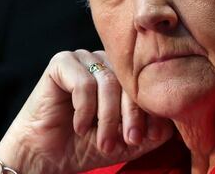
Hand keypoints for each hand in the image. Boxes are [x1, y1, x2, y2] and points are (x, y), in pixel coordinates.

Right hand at [0, 50, 173, 173]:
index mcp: (123, 76)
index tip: (139, 140)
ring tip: (103, 142)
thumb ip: (150, 131)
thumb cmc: (85, 146)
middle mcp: (105, 62)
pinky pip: (83, 82)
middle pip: (129, 82)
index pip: (145, 85)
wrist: (45, 155)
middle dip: (130, 116)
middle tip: (126, 142)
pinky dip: (84, 109)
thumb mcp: (125, 141)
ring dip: (107, 118)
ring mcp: (83, 59)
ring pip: (108, 82)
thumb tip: (168, 122)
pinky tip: (80, 127)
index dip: (146, 113)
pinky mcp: (61, 63)